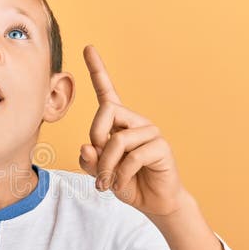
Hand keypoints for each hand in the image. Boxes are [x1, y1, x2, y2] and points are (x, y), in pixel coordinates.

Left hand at [78, 45, 186, 216]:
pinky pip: (133, 156)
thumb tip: (86, 146)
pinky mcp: (161, 146)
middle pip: (106, 112)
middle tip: (98, 165)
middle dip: (95, 139)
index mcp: (119, 123)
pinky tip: (122, 183)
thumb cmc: (126, 183)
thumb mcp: (100, 173)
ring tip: (107, 182)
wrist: (153, 202)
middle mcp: (135, 121)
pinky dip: (122, 174)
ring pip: (118, 139)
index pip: (107, 91)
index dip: (97, 69)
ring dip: (107, 165)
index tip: (88, 47)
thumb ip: (90, 160)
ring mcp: (150, 132)